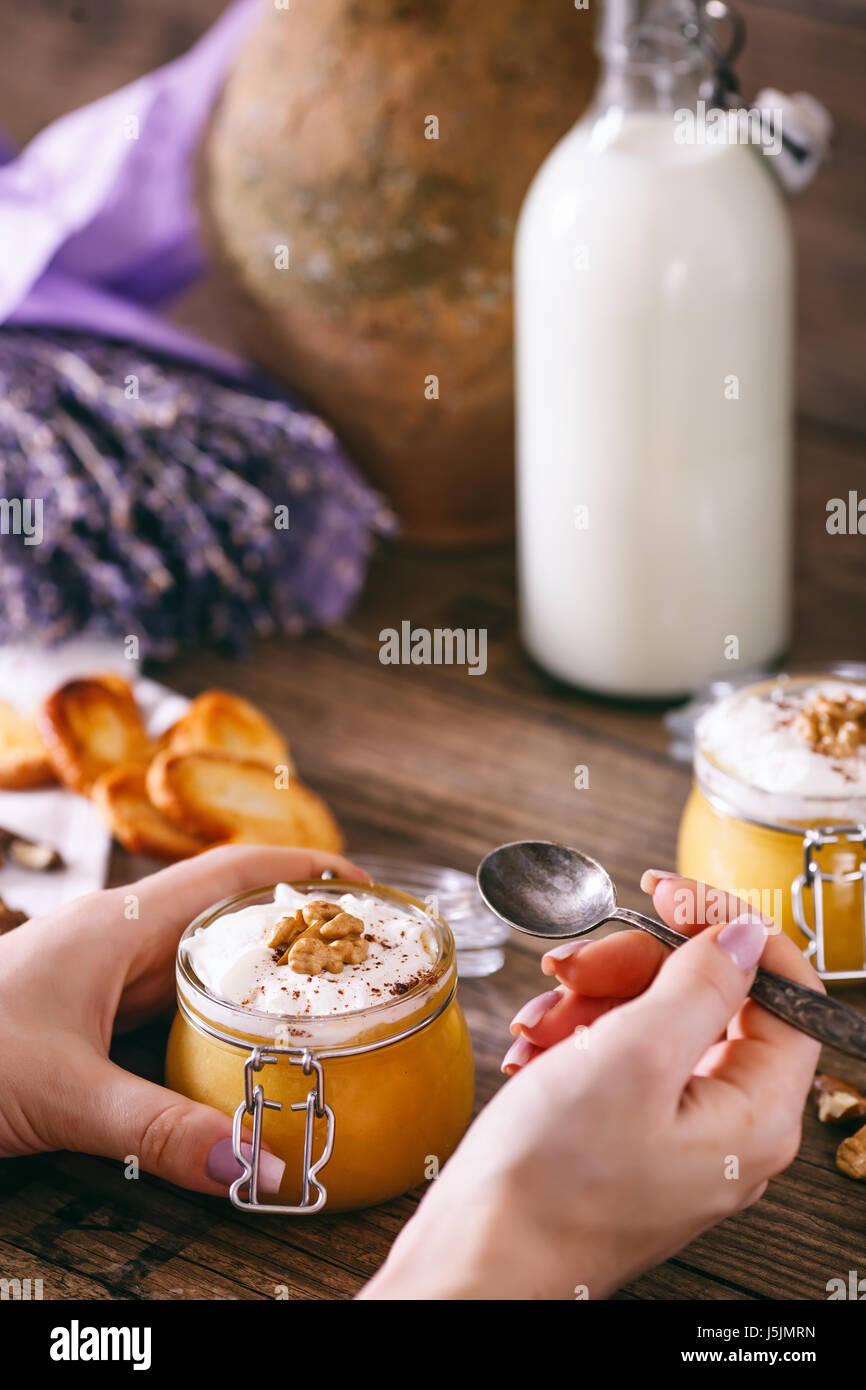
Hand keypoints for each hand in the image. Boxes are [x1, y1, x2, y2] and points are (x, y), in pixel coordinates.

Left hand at [0, 845, 365, 1193]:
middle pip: (228, 911)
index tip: (370, 886)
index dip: (308, 870)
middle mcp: (119, 936)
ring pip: (200, 957)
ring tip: (323, 998)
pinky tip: (244, 1047)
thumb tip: (256, 1165)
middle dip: (298, 925)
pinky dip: (220, 1014)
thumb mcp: (65, 1095)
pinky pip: (172, 1000)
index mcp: (122, 923)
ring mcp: (102, 973)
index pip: (235, 871)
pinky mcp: (88, 1012)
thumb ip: (162, 1133)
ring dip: (260, 971)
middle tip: (366, 955)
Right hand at [361, 873, 822, 1299]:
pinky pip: (622, 1063)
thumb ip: (701, 985)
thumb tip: (749, 934)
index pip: (784, 991)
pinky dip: (577, 1041)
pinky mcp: (632, 1140)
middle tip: (574, 962)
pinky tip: (535, 1048)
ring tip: (539, 1019)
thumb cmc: (549, 1182)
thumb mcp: (630, 1058)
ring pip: (657, 1025)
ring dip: (593, 1002)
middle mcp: (729, 1128)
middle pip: (710, 1001)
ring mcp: (680, 1136)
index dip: (727, 929)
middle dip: (635, 969)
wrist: (475, 1262)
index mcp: (755, 1114)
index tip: (667, 895)